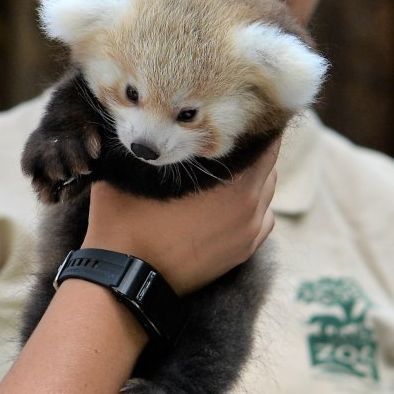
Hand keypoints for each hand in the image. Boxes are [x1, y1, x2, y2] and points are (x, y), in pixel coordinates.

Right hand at [82, 138, 278, 292]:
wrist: (125, 281)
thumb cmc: (125, 223)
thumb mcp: (132, 170)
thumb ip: (152, 143)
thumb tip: (152, 119)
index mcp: (236, 184)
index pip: (267, 142)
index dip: (255, 124)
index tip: (239, 113)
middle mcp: (252, 208)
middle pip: (268, 166)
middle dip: (250, 151)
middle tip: (227, 139)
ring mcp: (250, 234)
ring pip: (266, 193)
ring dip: (252, 180)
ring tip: (226, 172)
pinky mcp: (243, 253)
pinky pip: (261, 220)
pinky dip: (251, 208)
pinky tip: (226, 203)